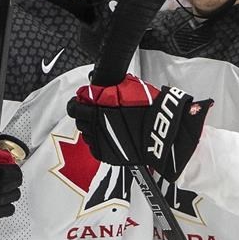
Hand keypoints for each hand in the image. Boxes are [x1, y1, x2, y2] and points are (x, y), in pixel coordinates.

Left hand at [67, 74, 211, 182]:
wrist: (164, 132)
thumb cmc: (150, 110)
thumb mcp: (129, 88)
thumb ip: (109, 87)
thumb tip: (96, 84)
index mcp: (98, 111)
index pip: (74, 108)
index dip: (76, 103)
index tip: (81, 100)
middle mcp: (97, 129)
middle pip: (80, 121)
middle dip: (85, 114)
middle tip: (96, 109)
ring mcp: (102, 144)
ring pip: (87, 135)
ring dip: (92, 127)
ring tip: (105, 123)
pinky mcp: (109, 156)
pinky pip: (96, 148)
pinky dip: (99, 141)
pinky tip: (108, 135)